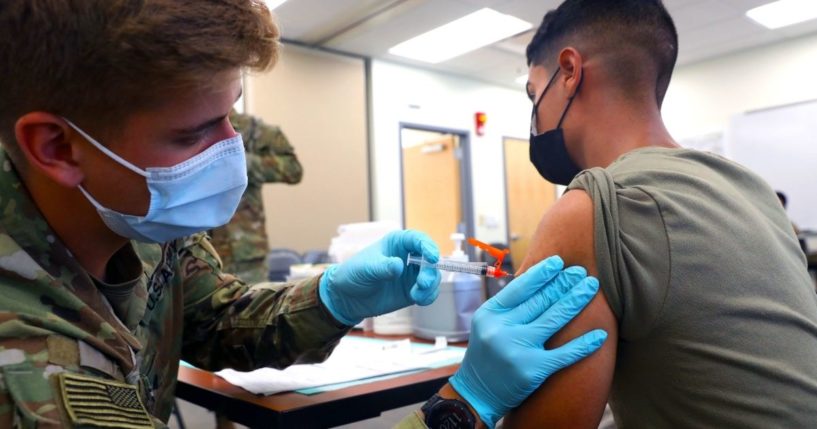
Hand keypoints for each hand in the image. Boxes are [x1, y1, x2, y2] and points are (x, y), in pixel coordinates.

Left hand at [318, 230, 441, 325]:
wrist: (347, 297)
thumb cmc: (354, 274)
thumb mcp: (365, 268)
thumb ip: (382, 267)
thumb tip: (399, 266)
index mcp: (397, 243)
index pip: (418, 239)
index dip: (428, 246)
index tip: (432, 257)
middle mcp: (409, 256)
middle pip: (430, 260)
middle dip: (430, 272)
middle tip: (423, 284)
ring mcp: (412, 274)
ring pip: (432, 276)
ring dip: (430, 286)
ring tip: (417, 296)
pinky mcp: (413, 290)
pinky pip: (428, 292)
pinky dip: (428, 296)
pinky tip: (419, 300)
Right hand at [449, 256, 606, 427]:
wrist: (476, 394)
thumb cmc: (487, 354)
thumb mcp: (488, 324)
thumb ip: (509, 306)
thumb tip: (539, 282)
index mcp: (490, 313)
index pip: (520, 287)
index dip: (541, 273)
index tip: (559, 262)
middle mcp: (502, 329)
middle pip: (540, 300)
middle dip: (564, 283)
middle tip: (581, 272)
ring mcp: (517, 350)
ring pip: (554, 319)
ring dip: (576, 300)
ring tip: (591, 287)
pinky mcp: (532, 370)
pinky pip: (564, 353)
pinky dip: (584, 344)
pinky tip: (600, 333)